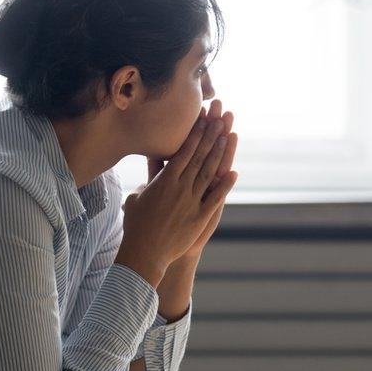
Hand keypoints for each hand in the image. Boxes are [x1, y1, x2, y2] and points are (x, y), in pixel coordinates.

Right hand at [117, 107, 237, 282]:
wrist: (144, 252)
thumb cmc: (136, 225)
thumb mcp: (137, 198)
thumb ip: (148, 183)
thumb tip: (149, 174)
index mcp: (164, 181)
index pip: (183, 151)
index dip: (195, 134)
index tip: (203, 119)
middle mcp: (180, 188)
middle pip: (199, 157)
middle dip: (210, 136)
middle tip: (221, 118)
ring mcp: (191, 202)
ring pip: (209, 173)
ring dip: (220, 154)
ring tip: (228, 137)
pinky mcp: (200, 217)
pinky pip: (216, 198)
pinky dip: (226, 185)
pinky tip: (235, 173)